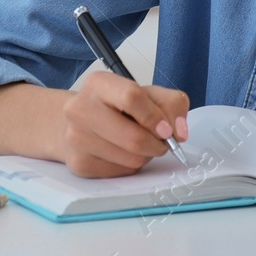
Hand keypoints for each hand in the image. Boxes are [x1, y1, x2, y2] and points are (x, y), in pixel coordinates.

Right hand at [59, 72, 189, 177]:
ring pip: (131, 159)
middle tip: (162, 143)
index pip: (131, 97)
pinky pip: (122, 172)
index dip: (155, 117)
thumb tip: (180, 132)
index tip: (168, 130)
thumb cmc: (116, 106)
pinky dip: (131, 165)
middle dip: (157, 144)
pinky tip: (123, 153)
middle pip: (133, 137)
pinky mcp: (79, 163)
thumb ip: (171, 103)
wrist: (78, 123)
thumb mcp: (146, 93)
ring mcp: (76, 138)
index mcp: (98, 84)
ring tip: (139, 144)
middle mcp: (80, 109)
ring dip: (146, 155)